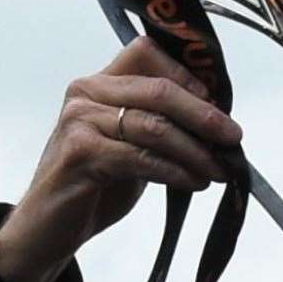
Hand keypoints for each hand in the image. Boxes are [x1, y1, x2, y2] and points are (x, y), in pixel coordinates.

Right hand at [0, 36, 243, 281]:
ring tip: (220, 170)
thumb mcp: (130, 147)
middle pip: (160, 90)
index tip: (218, 105)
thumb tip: (216, 122)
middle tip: (234, 138)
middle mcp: (86, 92)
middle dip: (204, 115)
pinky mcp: (80, 153)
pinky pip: (142, 157)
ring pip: (155, 126)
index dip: (188, 76)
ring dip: (196, 151)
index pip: (148, 53)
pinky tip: (195, 183)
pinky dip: (176, 171)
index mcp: (99, 83)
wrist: (48, 229)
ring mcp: (80, 121)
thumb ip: (159, 126)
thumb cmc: (93, 186)